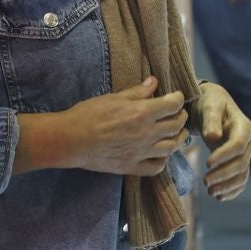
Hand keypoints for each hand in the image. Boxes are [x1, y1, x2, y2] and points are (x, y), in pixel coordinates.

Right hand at [60, 77, 189, 175]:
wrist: (69, 140)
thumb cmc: (88, 115)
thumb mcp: (114, 98)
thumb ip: (137, 92)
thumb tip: (154, 82)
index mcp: (143, 113)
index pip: (174, 104)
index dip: (179, 98)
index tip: (176, 97)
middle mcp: (146, 134)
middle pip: (177, 125)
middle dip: (181, 116)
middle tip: (178, 113)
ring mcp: (140, 152)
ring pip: (171, 147)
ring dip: (179, 139)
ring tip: (179, 133)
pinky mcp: (131, 167)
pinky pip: (155, 167)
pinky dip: (162, 161)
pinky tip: (161, 155)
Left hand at [195, 82, 250, 200]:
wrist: (211, 106)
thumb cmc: (209, 104)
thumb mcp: (209, 107)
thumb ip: (211, 121)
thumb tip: (213, 137)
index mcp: (244, 127)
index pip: (238, 145)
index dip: (225, 156)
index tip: (207, 163)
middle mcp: (247, 142)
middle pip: (241, 163)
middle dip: (224, 175)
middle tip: (205, 181)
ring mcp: (244, 153)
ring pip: (242, 174)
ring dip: (228, 185)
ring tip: (210, 192)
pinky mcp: (237, 162)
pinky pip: (240, 179)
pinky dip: (232, 190)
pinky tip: (219, 197)